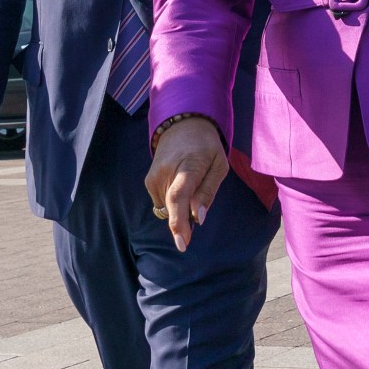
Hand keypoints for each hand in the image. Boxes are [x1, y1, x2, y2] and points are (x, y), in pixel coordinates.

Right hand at [143, 116, 228, 252]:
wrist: (182, 124)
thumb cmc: (206, 146)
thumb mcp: (219, 165)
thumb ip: (208, 192)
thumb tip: (197, 218)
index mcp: (187, 166)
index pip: (179, 197)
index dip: (179, 223)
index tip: (182, 243)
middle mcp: (165, 172)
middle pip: (173, 208)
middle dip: (184, 222)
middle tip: (195, 219)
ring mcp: (154, 177)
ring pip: (168, 208)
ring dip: (180, 207)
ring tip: (191, 184)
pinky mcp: (149, 181)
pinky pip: (163, 202)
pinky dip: (173, 201)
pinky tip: (180, 184)